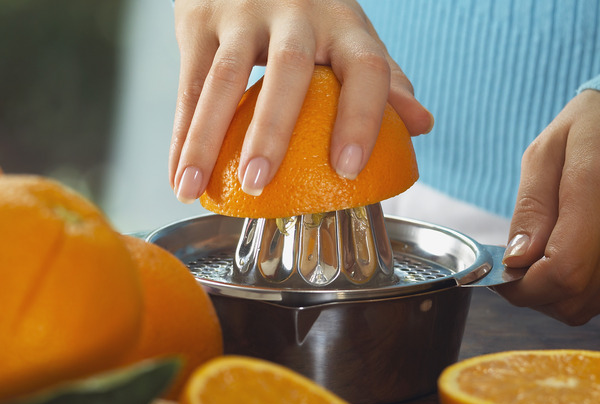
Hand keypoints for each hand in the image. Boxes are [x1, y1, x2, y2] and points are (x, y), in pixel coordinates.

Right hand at [169, 0, 432, 202]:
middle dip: (271, 129)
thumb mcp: (347, 33)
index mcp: (344, 23)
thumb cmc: (306, 12)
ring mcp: (243, 14)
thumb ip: (381, 77)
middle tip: (259, 182)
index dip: (363, 118)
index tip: (349, 170)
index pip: (367, 67)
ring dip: (206, 138)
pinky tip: (178, 174)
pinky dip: (181, 134)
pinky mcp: (200, 22)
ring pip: (222, 78)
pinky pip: (187, 84)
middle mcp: (297, 12)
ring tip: (194, 188)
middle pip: (288, 70)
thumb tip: (421, 126)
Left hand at [495, 89, 599, 324]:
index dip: (524, 287)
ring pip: (590, 304)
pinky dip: (580, 290)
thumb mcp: (546, 154)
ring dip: (557, 294)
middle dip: (535, 292)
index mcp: (598, 188)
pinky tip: (568, 258)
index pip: (563, 271)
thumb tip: (518, 259)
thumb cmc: (588, 130)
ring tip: (544, 257)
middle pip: (575, 298)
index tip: (501, 275)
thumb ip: (533, 208)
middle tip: (519, 264)